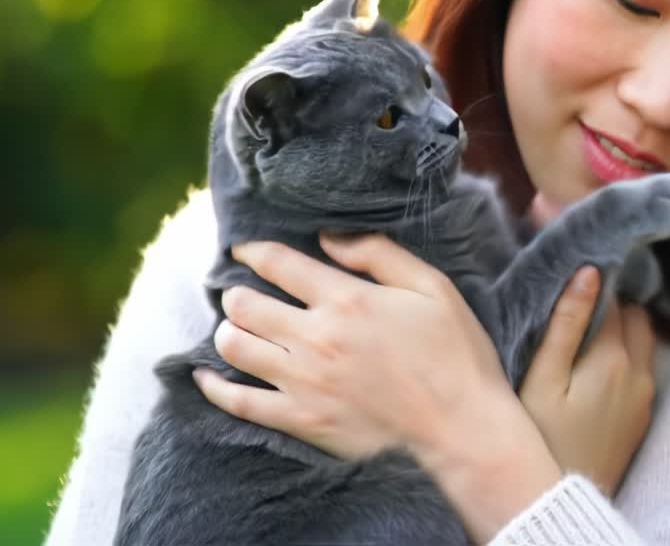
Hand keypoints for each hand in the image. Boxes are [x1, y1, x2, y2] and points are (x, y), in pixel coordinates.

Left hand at [196, 235, 509, 459]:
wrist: (462, 431)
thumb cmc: (455, 356)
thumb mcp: (432, 287)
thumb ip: (378, 254)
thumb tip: (328, 238)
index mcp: (347, 300)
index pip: (278, 264)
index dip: (253, 251)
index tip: (245, 250)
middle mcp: (316, 338)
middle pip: (246, 304)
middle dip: (237, 292)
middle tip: (243, 292)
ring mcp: (304, 383)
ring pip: (235, 347)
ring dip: (228, 331)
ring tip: (236, 327)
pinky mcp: (302, 421)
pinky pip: (239, 402)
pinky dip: (215, 387)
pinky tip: (207, 376)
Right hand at [520, 193, 658, 496]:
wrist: (564, 497)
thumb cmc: (542, 436)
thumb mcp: (542, 378)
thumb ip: (565, 324)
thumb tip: (589, 271)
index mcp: (613, 355)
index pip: (615, 297)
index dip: (597, 280)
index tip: (577, 269)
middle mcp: (641, 369)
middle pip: (636, 315)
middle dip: (615, 301)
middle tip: (580, 299)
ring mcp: (646, 394)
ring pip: (644, 340)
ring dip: (622, 327)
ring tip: (587, 328)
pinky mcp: (643, 413)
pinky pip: (643, 366)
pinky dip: (626, 352)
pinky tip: (597, 360)